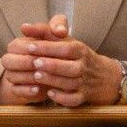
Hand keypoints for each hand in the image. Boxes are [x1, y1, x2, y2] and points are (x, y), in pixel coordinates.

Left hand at [0, 18, 116, 108]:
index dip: (48, 48)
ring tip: (36, 76)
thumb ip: (44, 32)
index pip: (66, 48)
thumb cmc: (76, 55)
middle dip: (52, 65)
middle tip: (34, 62)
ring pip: (70, 83)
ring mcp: (84, 82)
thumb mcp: (65, 40)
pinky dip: (63, 98)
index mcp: (80, 50)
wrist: (103, 76)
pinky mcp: (83, 96)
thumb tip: (24, 27)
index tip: (30, 46)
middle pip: (70, 67)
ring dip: (53, 80)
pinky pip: (74, 99)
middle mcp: (84, 66)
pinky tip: (49, 93)